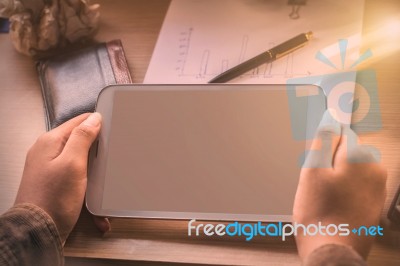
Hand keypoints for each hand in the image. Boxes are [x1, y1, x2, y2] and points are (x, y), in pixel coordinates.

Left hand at [15, 113, 109, 243]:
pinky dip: (89, 191)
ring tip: (107, 184)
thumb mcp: (72, 163)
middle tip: (112, 160)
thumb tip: (94, 118)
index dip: (98, 124)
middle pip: (81, 142)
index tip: (115, 130)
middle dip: (99, 152)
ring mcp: (52, 169)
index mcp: (50, 142)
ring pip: (83, 163)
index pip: (79, 121)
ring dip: (96, 175)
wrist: (38, 232)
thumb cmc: (53, 199)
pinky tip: (97, 207)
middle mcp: (49, 153)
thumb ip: (83, 137)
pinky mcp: (57, 184)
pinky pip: (79, 181)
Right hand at [293, 111, 386, 259]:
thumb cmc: (319, 214)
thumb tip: (331, 119)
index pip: (341, 133)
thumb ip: (323, 140)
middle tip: (315, 182)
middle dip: (330, 162)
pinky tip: (332, 204)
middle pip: (347, 152)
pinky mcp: (374, 203)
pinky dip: (344, 190)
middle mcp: (376, 170)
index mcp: (361, 157)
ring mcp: (378, 188)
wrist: (332, 251)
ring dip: (336, 177)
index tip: (317, 157)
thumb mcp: (312, 171)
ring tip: (322, 196)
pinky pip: (356, 186)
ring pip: (350, 170)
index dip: (324, 145)